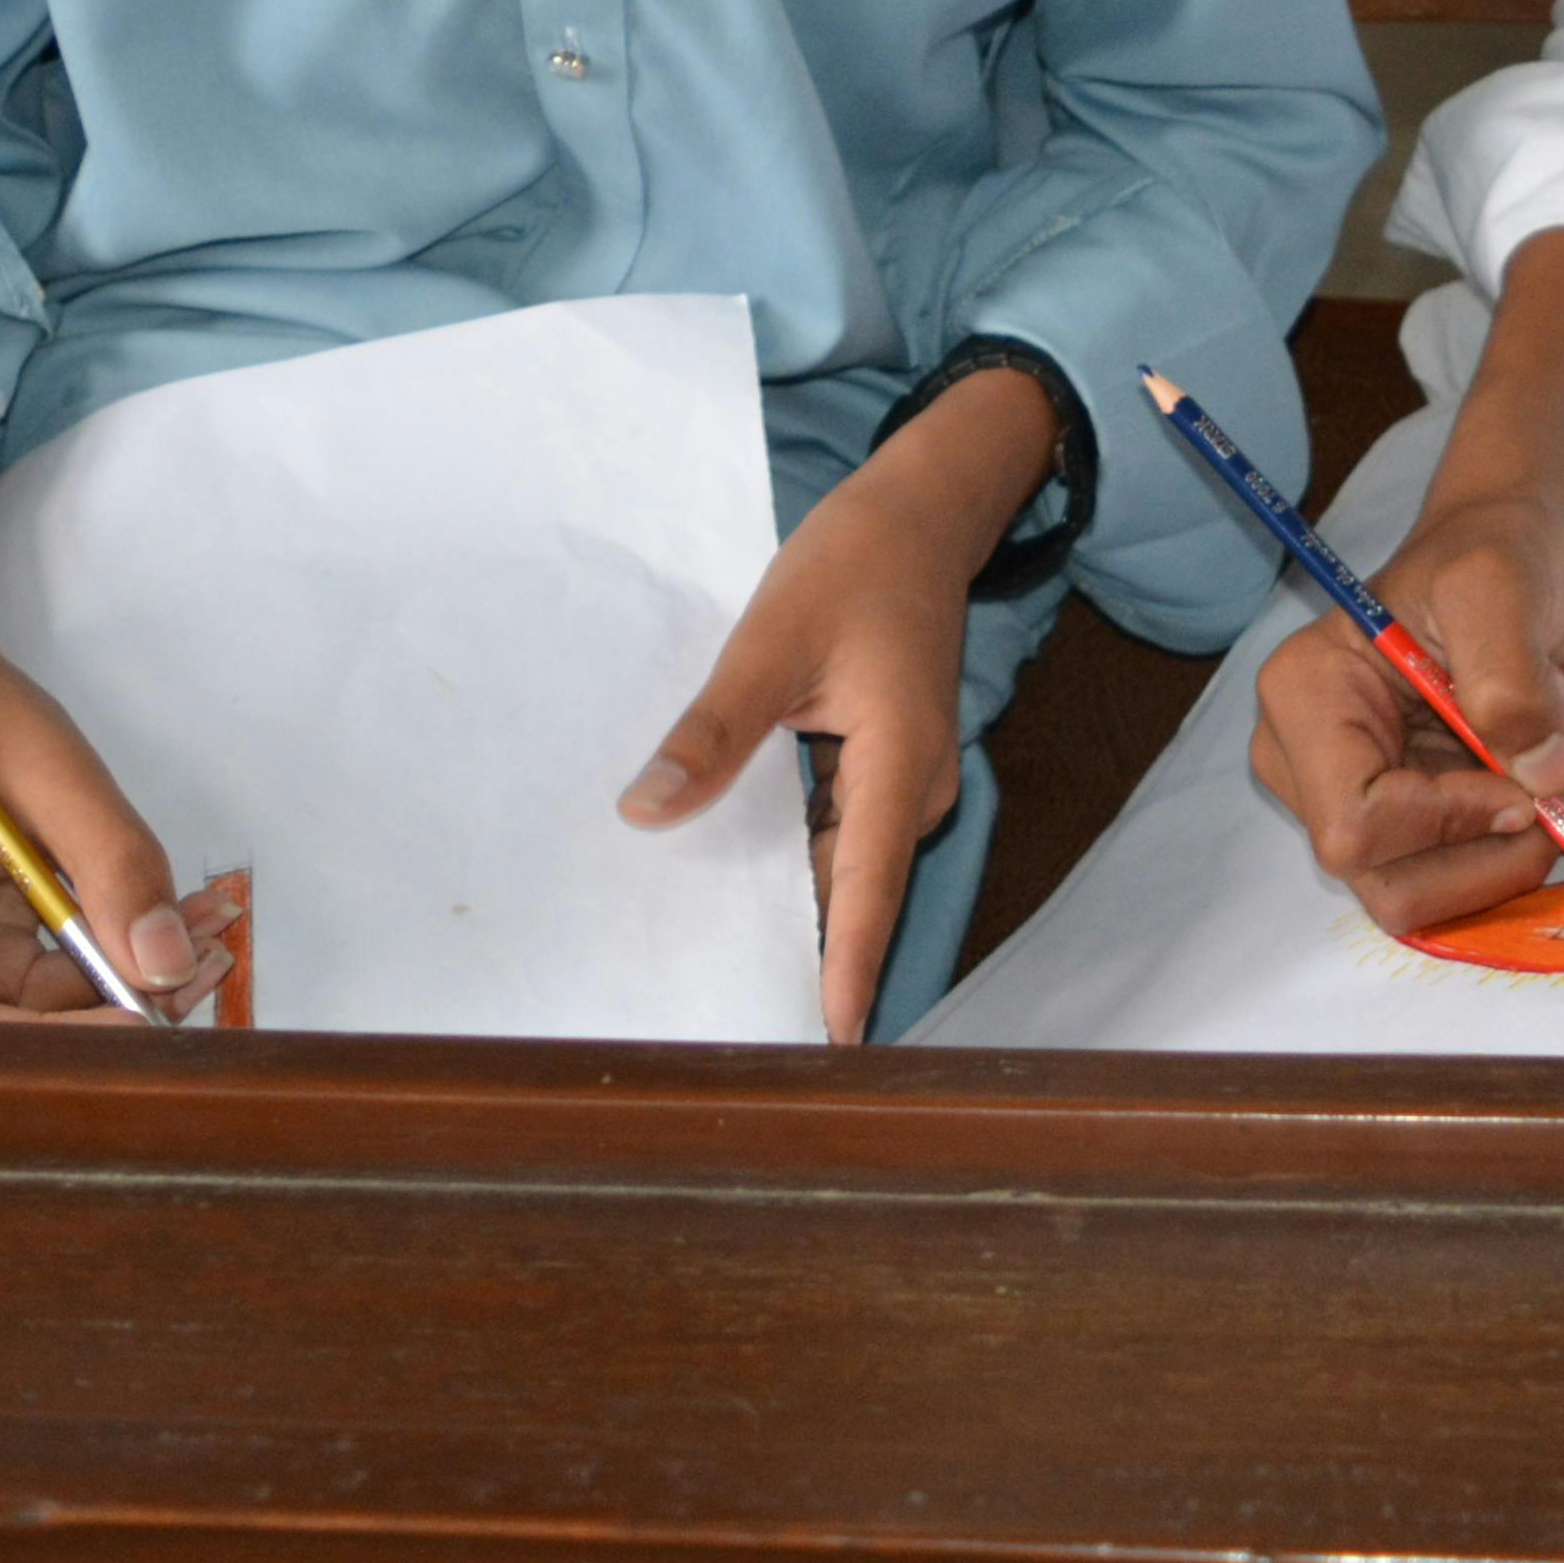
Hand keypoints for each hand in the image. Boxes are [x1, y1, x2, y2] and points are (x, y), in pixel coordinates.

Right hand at [0, 637, 231, 1023]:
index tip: (148, 1019)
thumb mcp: (57, 777)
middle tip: (209, 961)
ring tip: (208, 927)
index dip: (57, 1043)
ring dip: (126, 978)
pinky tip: (175, 924)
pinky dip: (110, 954)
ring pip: (40, 1011)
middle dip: (113, 1008)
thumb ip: (116, 869)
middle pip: (7, 1032)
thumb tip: (167, 966)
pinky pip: (46, 979)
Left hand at [623, 365, 1056, 1037]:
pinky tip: (735, 879)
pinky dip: (794, 859)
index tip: (831, 1048)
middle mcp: (915, 789)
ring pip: (845, 866)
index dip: (849, 972)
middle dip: (808, 957)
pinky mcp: (884, 765)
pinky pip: (840, 833)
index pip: (868, 890)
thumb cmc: (851, 567)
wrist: (916, 513)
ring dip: (795, 909)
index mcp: (900, 765)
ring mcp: (903, 780)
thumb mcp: (769, 644)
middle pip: (858, 893)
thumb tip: (647, 809)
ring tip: (724, 973)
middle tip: (736, 1022)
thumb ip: (713, 732)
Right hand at [1244, 490, 1563, 940]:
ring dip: (1517, 847)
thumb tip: (1541, 776)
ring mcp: (1356, 801)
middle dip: (1492, 856)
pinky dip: (1523, 838)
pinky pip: (1467, 875)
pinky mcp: (1408, 826)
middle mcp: (1311, 765)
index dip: (1452, 823)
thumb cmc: (1489, 554)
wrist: (1507, 556)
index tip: (1529, 785)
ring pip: (1433, 896)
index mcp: (1306, 698)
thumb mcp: (1501, 586)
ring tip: (1558, 753)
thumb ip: (1512, 679)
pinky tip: (1544, 761)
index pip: (1355, 824)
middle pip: (1391, 884)